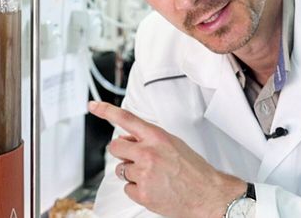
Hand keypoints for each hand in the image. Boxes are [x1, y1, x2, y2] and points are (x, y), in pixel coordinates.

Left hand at [89, 101, 246, 217]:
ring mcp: (143, 173)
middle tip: (137, 158)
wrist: (207, 194)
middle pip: (115, 146)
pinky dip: (136, 189)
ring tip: (152, 176)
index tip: (93, 106)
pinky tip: (153, 188)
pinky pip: (127, 188)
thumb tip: (128, 139)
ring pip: (120, 169)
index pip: (126, 118)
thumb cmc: (194, 170)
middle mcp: (148, 152)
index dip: (106, 111)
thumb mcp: (173, 144)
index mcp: (157, 137)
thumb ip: (150, 139)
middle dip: (122, 152)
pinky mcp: (142, 193)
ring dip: (131, 172)